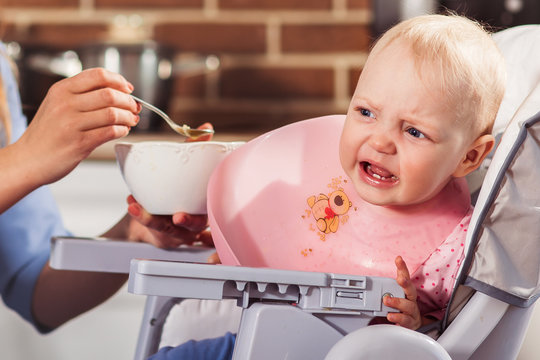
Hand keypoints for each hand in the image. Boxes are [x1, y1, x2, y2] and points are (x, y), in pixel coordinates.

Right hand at [16, 68, 139, 185]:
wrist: (28, 159)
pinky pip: (110, 132)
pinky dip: (122, 130)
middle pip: (110, 93)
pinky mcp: (79, 143)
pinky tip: (122, 131)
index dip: (119, 81)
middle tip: (134, 108)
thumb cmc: (47, 133)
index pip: (98, 75)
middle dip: (128, 101)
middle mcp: (65, 104)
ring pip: (113, 113)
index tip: (128, 89)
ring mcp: (71, 124)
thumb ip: (82, 95)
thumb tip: (119, 92)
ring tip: (131, 121)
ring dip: (128, 117)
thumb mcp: (57, 104)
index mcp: (61, 90)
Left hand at [125, 123, 214, 247]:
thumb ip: (194, 149)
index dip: (214, 207)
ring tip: (136, 206)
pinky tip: (131, 204)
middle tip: (178, 217)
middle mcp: (196, 221)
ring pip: (168, 229)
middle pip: (196, 225)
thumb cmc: (176, 189)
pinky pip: (152, 228)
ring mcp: (178, 232)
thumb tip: (207, 127)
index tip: (208, 196)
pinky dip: (140, 216)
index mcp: (205, 205)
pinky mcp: (162, 236)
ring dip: (151, 219)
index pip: (213, 205)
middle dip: (189, 221)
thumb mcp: (184, 168)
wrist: (157, 213)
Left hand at [383, 256, 422, 329]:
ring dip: (397, 302)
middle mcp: (411, 300)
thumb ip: (386, 289)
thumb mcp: (395, 296)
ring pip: (408, 306)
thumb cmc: (402, 308)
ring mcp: (412, 311)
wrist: (413, 325)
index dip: (402, 268)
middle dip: (406, 283)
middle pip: (411, 290)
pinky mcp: (410, 323)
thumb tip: (374, 281)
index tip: (398, 259)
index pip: (406, 277)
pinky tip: (390, 315)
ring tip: (386, 300)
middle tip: (400, 279)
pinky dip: (398, 318)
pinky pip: (405, 320)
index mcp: (407, 291)